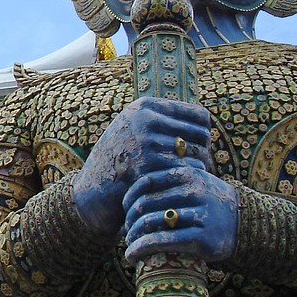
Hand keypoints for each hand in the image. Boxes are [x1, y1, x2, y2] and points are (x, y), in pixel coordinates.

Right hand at [74, 97, 212, 235]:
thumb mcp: (133, 129)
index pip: (200, 116)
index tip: (194, 150)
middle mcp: (146, 120)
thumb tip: (205, 121)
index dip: (202, 135)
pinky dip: (190, 181)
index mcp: (144, 106)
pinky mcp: (150, 166)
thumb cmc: (120, 160)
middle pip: (203, 135)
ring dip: (199, 169)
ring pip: (200, 154)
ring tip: (187, 177)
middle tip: (194, 169)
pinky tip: (180, 186)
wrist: (92, 190)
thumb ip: (161, 119)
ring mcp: (147, 142)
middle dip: (202, 153)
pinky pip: (190, 171)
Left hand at [122, 163, 238, 263]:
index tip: (124, 211)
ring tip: (128, 245)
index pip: (146, 182)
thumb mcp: (193, 183)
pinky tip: (131, 255)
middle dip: (129, 221)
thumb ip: (167, 184)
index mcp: (187, 174)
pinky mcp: (202, 238)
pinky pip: (162, 241)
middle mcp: (193, 191)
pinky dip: (141, 249)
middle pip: (145, 204)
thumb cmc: (207, 204)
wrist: (244, 224)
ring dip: (132, 237)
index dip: (129, 198)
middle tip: (125, 232)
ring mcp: (199, 214)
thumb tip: (126, 198)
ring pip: (150, 223)